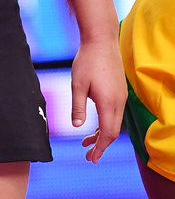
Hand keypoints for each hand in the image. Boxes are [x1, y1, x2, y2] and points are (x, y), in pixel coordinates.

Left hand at [71, 37, 126, 162]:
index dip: (100, 148)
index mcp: (108, 102)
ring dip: (102, 133)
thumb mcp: (77, 84)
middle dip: (101, 145)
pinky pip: (115, 113)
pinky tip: (94, 123)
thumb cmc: (87, 61)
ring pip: (114, 122)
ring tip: (86, 141)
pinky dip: (106, 122)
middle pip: (113, 132)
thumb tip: (78, 127)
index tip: (92, 158)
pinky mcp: (120, 90)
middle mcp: (119, 102)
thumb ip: (78, 107)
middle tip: (88, 155)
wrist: (101, 40)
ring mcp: (121, 96)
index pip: (107, 134)